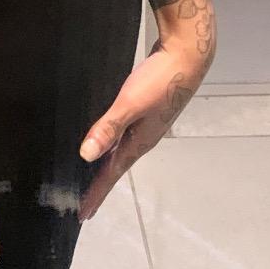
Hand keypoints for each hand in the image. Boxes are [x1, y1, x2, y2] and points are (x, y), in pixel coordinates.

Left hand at [76, 36, 210, 220]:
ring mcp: (147, 124)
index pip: (112, 175)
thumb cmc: (160, 80)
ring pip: (120, 151)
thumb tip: (86, 156)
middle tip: (82, 201)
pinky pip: (123, 134)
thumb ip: (108, 128)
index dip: (96, 193)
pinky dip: (111, 142)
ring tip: (89, 175)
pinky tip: (105, 138)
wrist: (188, 54)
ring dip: (105, 165)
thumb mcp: (130, 104)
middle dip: (99, 185)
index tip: (82, 214)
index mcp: (140, 142)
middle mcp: (143, 138)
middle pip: (116, 167)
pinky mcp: (146, 109)